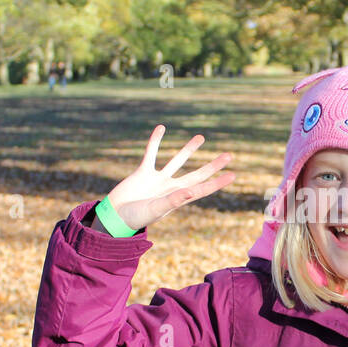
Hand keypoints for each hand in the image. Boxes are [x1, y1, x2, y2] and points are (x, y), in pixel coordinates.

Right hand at [105, 125, 234, 231]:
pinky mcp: (143, 172)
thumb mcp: (155, 210)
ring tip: (201, 137)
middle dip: (212, 166)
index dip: (218, 183)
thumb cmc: (136, 218)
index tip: (233, 175)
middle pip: (197, 174)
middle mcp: (171, 188)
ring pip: (178, 160)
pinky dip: (155, 141)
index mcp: (178, 199)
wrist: (115, 216)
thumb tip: (192, 190)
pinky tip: (161, 128)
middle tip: (229, 155)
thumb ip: (173, 200)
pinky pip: (151, 153)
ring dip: (189, 149)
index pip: (203, 189)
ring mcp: (158, 179)